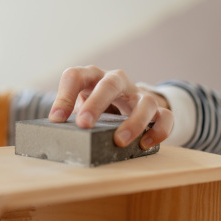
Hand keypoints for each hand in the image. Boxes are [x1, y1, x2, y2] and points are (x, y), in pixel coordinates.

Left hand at [48, 66, 172, 148]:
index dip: (64, 96)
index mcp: (92, 76)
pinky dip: (158, 131)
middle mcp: (117, 81)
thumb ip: (70, 113)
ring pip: (145, 101)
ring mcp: (139, 94)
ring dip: (133, 122)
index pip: (75, 75)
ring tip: (119, 141)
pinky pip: (165, 117)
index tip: (56, 120)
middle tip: (84, 124)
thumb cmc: (97, 102)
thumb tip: (55, 130)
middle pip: (110, 84)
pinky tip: (144, 144)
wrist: (129, 98)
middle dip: (96, 104)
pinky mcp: (158, 109)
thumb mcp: (80, 102)